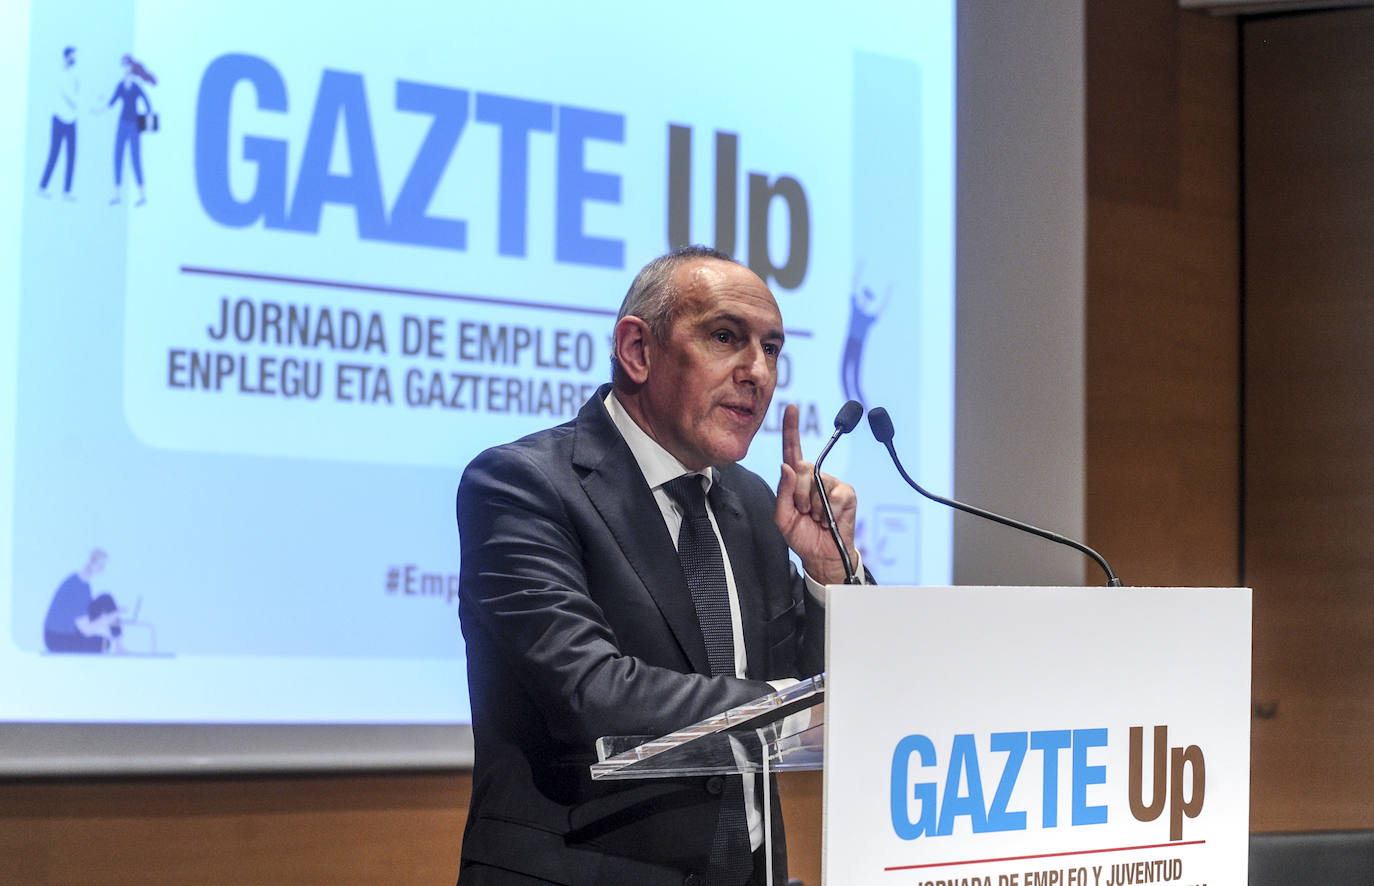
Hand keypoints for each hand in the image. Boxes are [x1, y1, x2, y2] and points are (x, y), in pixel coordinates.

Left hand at [773, 404, 857, 584]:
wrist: (823, 556)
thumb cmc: (801, 535)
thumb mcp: (783, 518)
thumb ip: (783, 492)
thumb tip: (787, 466)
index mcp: (796, 480)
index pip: (792, 450)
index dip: (791, 429)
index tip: (791, 408)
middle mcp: (815, 476)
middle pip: (802, 469)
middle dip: (798, 495)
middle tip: (804, 513)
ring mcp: (832, 483)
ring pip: (817, 484)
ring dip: (813, 507)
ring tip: (817, 519)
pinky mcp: (847, 493)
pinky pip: (834, 496)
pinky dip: (829, 512)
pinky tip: (829, 521)